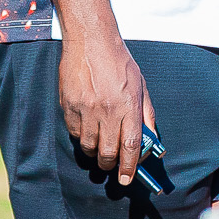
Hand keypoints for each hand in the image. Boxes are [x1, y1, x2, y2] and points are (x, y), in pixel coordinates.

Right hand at [58, 32, 152, 184]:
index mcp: (128, 106)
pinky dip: (81, 137)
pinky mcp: (68, 106)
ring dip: (95, 152)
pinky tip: (87, 128)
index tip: (127, 179)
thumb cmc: (119, 61)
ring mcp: (85, 109)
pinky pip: (74, 133)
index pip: (130, 147)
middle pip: (107, 153)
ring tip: (99, 146)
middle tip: (112, 165)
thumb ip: (146, 114)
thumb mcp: (140, 85)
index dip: (129, 167)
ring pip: (89, 147)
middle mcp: (107, 110)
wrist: (90, 39)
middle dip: (110, 165)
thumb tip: (150, 138)